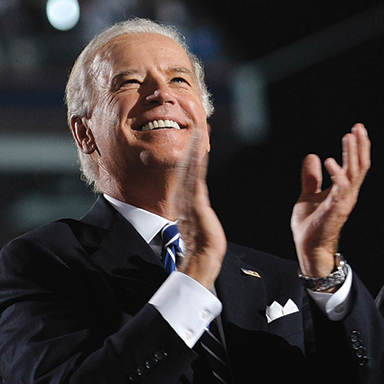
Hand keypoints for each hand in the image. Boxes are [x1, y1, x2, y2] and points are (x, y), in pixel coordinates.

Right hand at [176, 128, 225, 288]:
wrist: (201, 258)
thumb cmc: (200, 246)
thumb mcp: (195, 224)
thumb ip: (193, 213)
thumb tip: (192, 212)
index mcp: (182, 200)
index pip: (185, 173)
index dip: (188, 155)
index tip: (193, 140)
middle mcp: (183, 196)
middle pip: (185, 165)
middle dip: (190, 145)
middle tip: (196, 125)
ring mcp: (188, 198)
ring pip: (190, 168)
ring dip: (194, 148)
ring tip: (199, 130)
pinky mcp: (196, 202)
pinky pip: (196, 178)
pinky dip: (198, 162)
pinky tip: (201, 149)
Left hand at [291, 123, 369, 277]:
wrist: (308, 245)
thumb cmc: (310, 224)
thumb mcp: (308, 194)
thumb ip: (311, 177)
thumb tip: (312, 156)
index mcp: (344, 189)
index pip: (356, 164)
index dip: (357, 147)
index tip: (356, 130)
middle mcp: (348, 193)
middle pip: (360, 165)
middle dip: (360, 145)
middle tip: (358, 127)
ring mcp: (344, 201)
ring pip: (354, 173)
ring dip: (352, 154)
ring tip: (349, 136)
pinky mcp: (336, 209)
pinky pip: (340, 188)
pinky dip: (336, 174)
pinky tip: (329, 160)